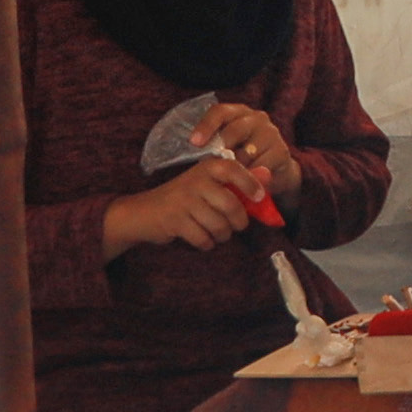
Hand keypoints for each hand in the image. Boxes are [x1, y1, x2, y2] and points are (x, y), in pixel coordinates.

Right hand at [106, 168, 255, 259]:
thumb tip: (269, 176)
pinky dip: (206, 243)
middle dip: (238, 222)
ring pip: (219, 226)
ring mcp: (184, 201)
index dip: (250, 183)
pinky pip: (204, 238)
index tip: (260, 197)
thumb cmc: (184, 200)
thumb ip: (238, 182)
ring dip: (222, 235)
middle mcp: (195, 181)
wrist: (142, 213)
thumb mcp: (208, 185)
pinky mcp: (175, 220)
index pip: (233, 169)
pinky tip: (202, 239)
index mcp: (205, 168)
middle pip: (231, 206)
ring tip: (216, 233)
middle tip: (236, 226)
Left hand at [175, 103, 297, 199]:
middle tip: (212, 166)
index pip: (220, 112)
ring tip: (228, 178)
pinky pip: (262, 165)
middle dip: (221, 149)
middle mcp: (256, 118)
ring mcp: (271, 133)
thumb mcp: (226, 149)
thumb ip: (214, 146)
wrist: (274, 173)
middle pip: (235, 130)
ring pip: (248, 150)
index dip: (206, 126)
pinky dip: (251, 176)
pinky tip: (244, 184)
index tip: (194, 142)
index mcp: (238, 113)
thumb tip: (196, 151)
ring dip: (237, 167)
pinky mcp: (281, 151)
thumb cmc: (241, 159)